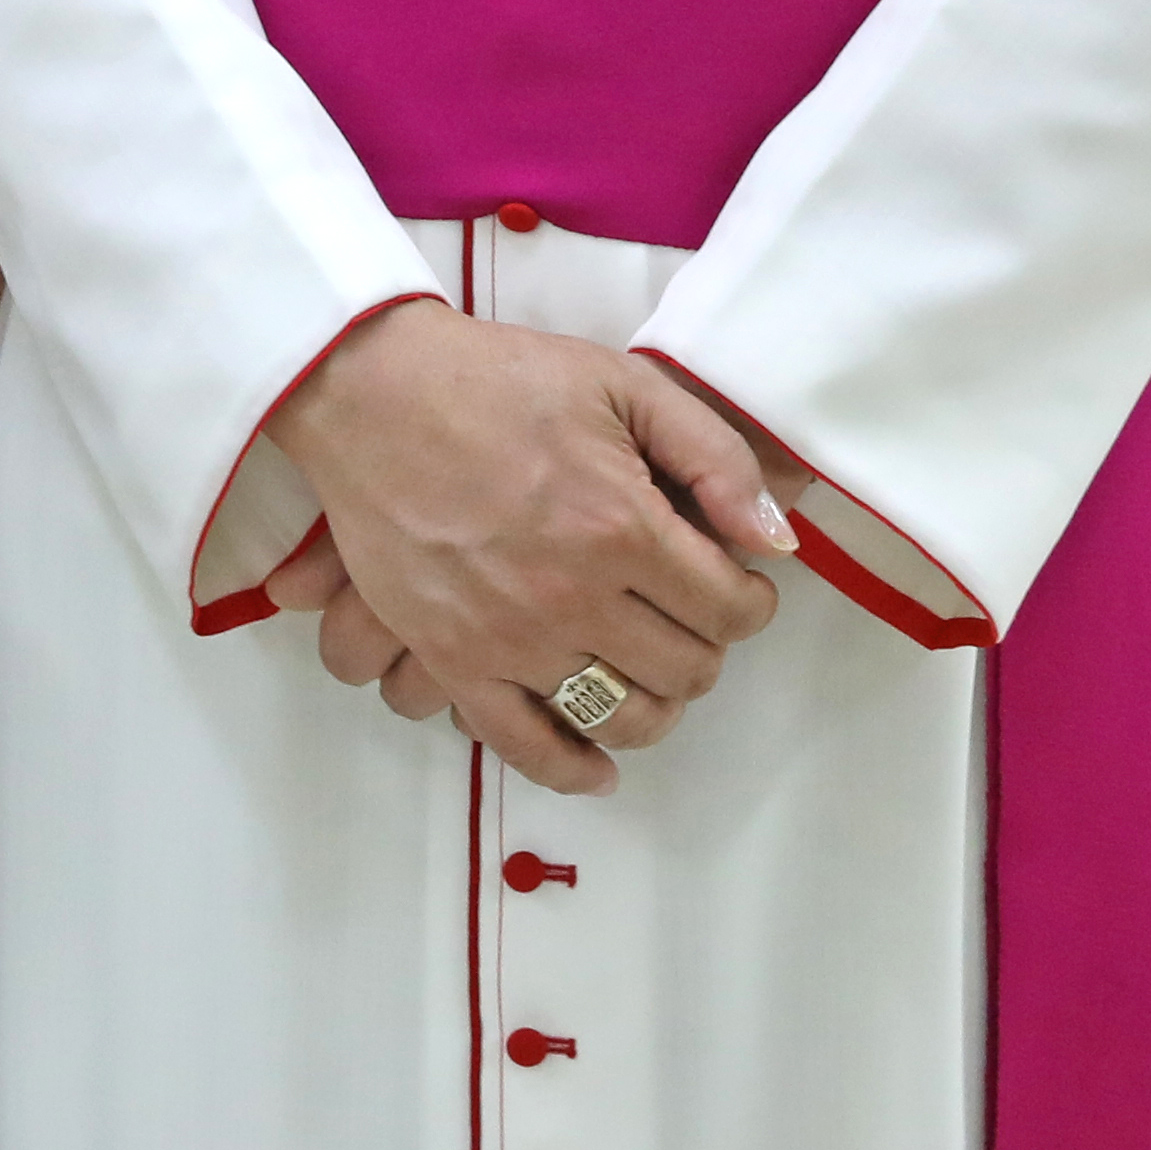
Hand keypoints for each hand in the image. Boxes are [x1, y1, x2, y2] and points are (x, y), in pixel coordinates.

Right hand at [253, 313, 792, 782]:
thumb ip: (715, 458)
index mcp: (621, 527)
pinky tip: (601, 768)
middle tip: (692, 616)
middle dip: (708, 647)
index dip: (752, 602)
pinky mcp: (452, 658)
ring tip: (652, 670)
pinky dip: (573, 770)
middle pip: (685, 669)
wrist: (372, 392)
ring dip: (656, 704)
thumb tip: (778, 541)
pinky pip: (524, 744)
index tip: (739, 586)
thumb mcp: (622, 385)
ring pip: (620, 715)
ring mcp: (509, 638)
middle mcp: (571, 597)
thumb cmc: (499, 380)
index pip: (729, 609)